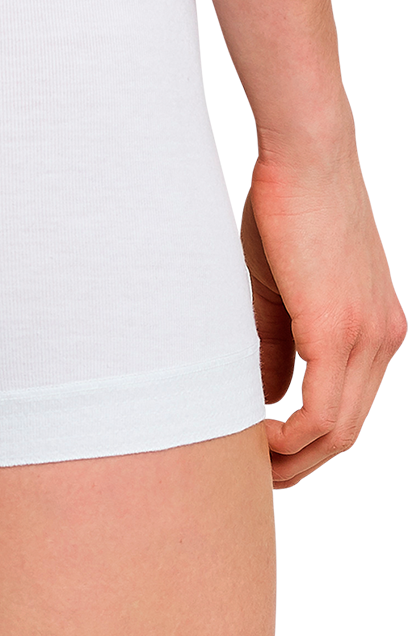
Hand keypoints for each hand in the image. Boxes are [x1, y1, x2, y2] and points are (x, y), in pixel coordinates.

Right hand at [240, 145, 406, 489]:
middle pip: (348, 429)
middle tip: (261, 475)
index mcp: (373, 329)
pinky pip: (320, 404)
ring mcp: (366, 335)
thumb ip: (278, 346)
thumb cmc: (286, 212)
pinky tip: (258, 432)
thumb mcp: (280, 291)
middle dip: (304, 460)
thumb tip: (268, 396)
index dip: (308, 440)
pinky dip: (289, 430)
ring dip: (294, 453)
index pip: (348, 407)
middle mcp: (382, 339)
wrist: (305, 159)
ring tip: (253, 461)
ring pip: (338, 426)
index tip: (267, 452)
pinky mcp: (338, 327)